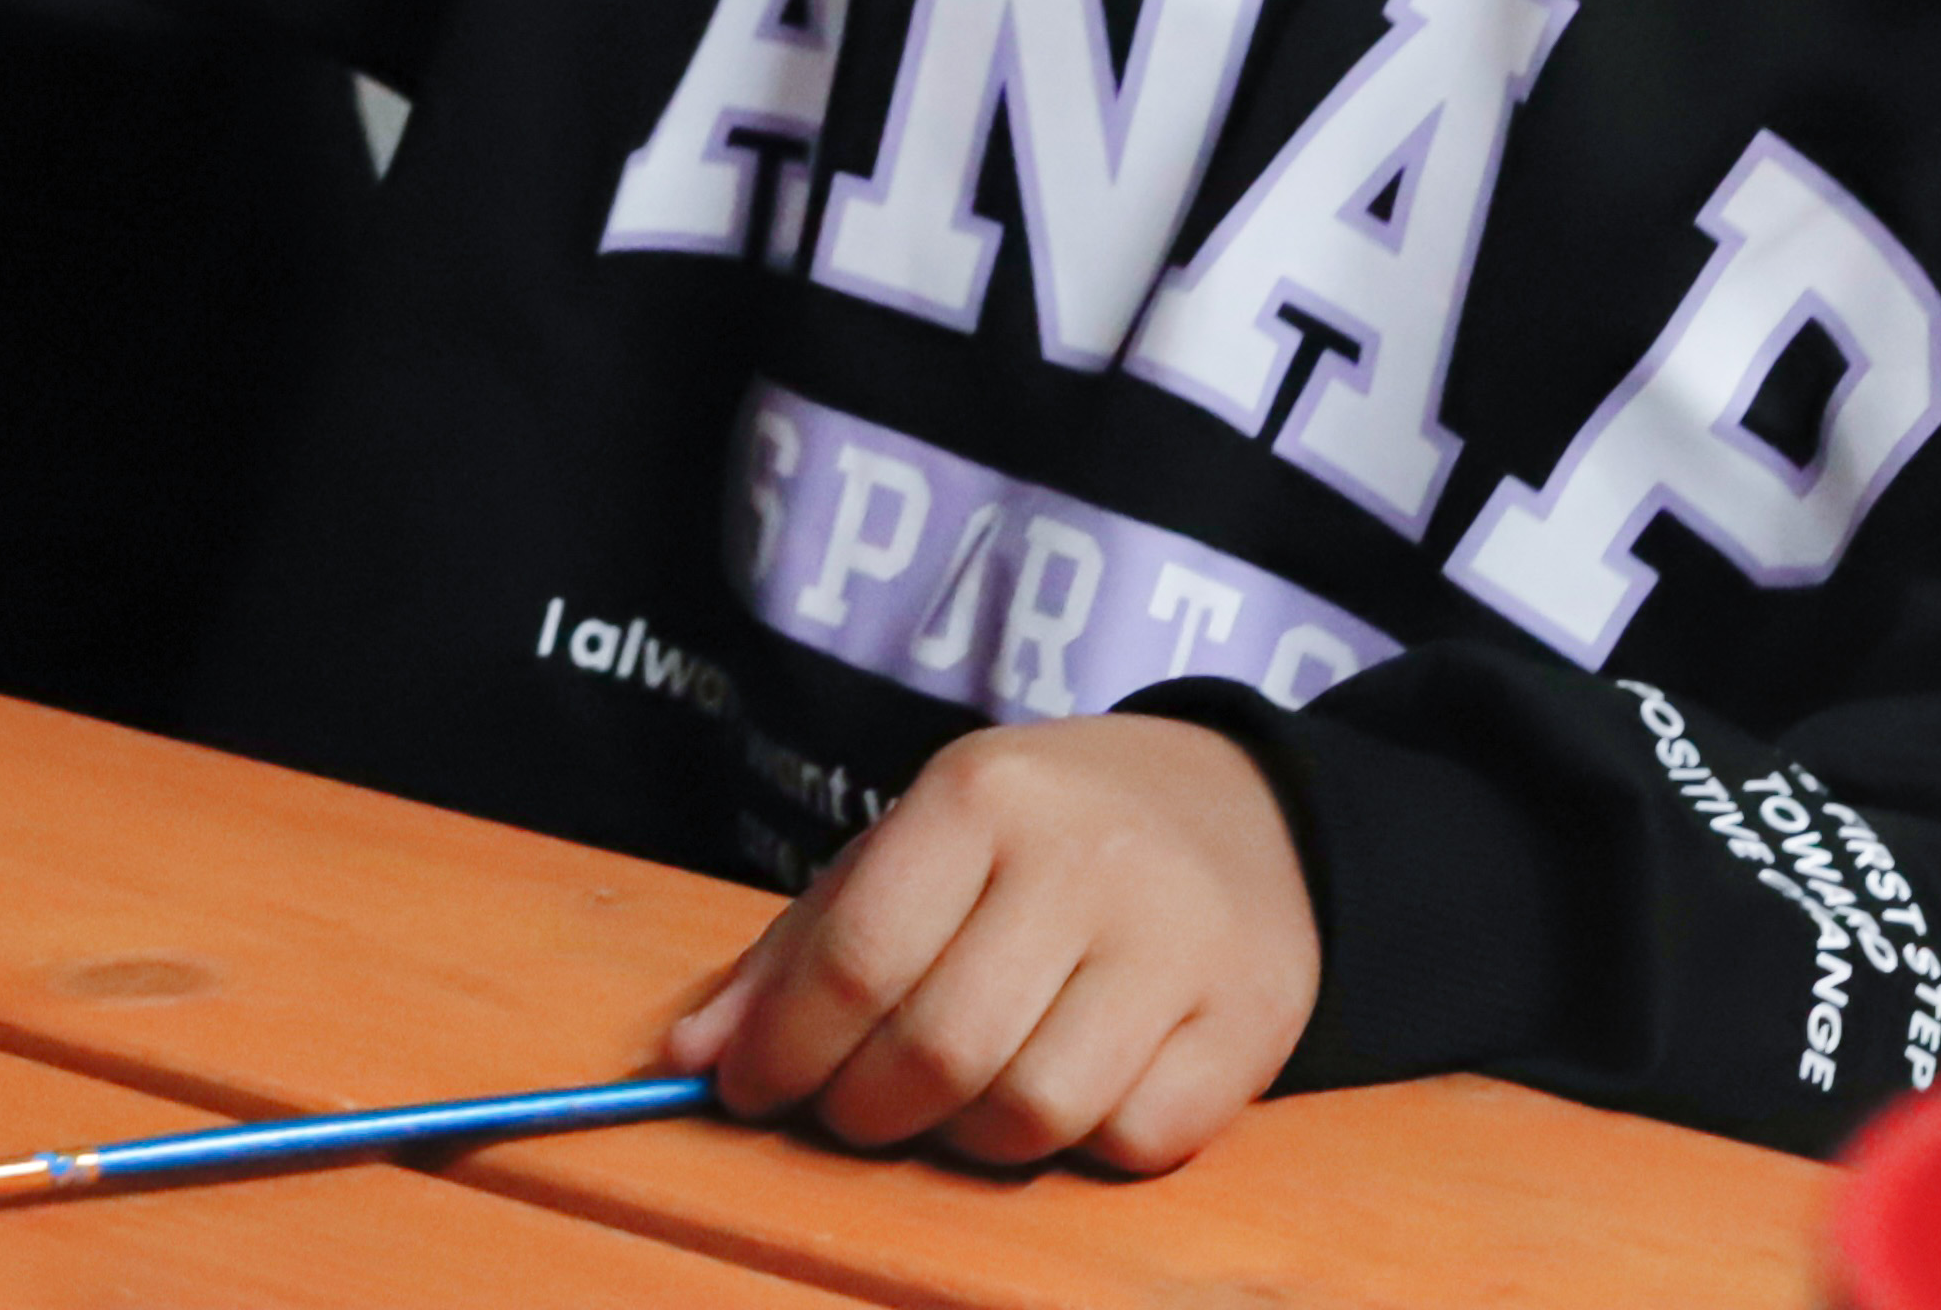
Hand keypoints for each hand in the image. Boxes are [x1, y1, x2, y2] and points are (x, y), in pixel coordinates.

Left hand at [663, 714, 1316, 1173]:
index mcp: (980, 794)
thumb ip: (799, 949)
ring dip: (969, 1139)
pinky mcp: (1249, 1020)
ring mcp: (1177, 941)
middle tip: (852, 1110)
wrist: (1243, 808)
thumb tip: (691, 1055)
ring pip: (1035, 1111)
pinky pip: (1135, 1141)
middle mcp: (1084, 859)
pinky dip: (1081, 1146)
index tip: (752, 1089)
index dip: (786, 1048)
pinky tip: (1064, 1091)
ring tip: (954, 1102)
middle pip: (939, 1050)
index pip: (855, 957)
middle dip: (867, 1109)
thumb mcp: (916, 846)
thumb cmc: (1039, 838)